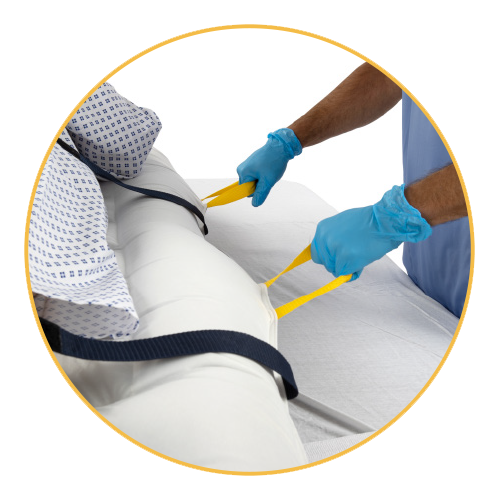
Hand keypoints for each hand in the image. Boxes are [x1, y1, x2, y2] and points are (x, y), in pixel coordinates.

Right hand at [237, 128, 301, 206]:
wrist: (280, 146)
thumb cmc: (274, 161)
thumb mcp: (268, 181)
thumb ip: (260, 194)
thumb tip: (255, 204)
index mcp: (243, 173)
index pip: (245, 191)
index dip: (256, 190)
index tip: (263, 183)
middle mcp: (242, 169)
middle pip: (249, 186)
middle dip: (259, 184)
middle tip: (268, 176)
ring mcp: (247, 165)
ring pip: (254, 180)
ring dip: (262, 179)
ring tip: (269, 171)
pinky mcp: (252, 163)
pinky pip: (256, 174)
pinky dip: (263, 174)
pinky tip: (269, 168)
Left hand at [311, 185, 431, 279]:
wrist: (385, 221)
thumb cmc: (368, 222)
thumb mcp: (341, 224)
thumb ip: (331, 237)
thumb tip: (327, 253)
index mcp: (322, 229)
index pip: (316, 252)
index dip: (328, 257)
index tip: (338, 256)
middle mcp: (325, 239)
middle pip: (325, 263)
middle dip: (338, 262)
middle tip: (353, 254)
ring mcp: (334, 249)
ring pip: (335, 270)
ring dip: (347, 266)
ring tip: (360, 253)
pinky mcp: (346, 259)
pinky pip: (345, 274)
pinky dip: (354, 271)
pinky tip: (363, 259)